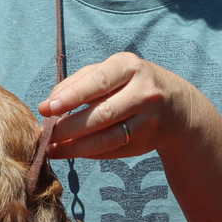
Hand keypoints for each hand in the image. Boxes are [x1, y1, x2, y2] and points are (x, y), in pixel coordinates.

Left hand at [38, 52, 198, 158]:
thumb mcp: (111, 72)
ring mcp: (147, 121)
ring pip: (107, 139)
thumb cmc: (131, 83)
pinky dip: (87, 153)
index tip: (48, 109)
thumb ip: (78, 83)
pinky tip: (69, 152)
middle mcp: (143, 94)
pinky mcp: (144, 143)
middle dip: (69, 127)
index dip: (72, 96)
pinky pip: (111, 151)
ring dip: (75, 147)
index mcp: (130, 68)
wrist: (176, 106)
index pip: (99, 82)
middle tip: (45, 134)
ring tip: (51, 149)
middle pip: (102, 115)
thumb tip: (47, 106)